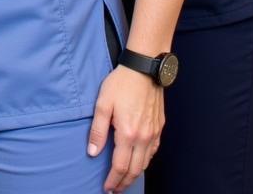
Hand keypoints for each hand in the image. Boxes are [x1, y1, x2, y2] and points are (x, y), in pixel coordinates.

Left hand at [88, 66, 163, 192]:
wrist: (144, 70)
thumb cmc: (120, 84)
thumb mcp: (102, 104)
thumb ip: (98, 130)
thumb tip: (93, 152)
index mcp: (128, 134)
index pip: (120, 166)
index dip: (113, 180)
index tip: (107, 188)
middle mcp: (144, 138)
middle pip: (135, 169)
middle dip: (124, 182)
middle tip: (115, 189)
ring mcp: (154, 134)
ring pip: (146, 163)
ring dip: (135, 174)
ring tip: (125, 180)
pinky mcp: (159, 128)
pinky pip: (153, 152)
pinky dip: (145, 162)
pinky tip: (139, 162)